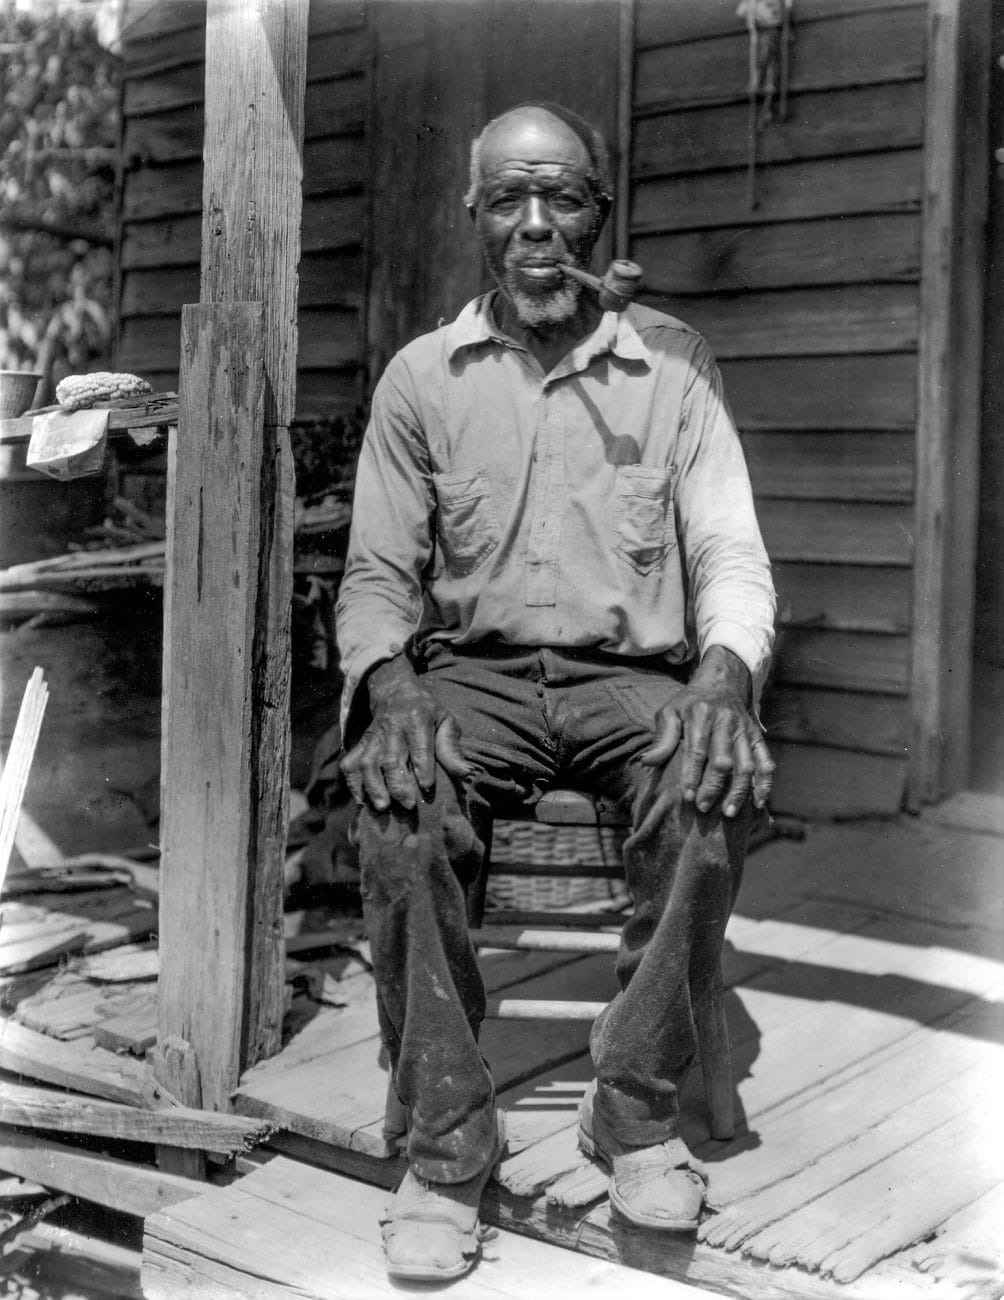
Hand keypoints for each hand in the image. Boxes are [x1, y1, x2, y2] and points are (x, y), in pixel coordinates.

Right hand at [340, 655, 472, 811]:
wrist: (395, 691)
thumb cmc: (427, 712)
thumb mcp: (445, 721)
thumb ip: (451, 748)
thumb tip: (465, 773)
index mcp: (417, 719)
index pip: (420, 747)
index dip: (423, 768)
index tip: (427, 787)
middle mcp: (392, 728)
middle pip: (391, 758)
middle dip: (398, 784)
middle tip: (408, 805)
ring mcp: (373, 736)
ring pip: (368, 762)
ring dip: (373, 786)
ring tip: (383, 807)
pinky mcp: (360, 744)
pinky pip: (350, 763)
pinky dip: (353, 782)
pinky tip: (362, 799)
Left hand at [640, 646, 773, 817]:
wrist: (721, 684)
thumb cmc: (688, 704)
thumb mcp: (669, 712)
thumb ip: (662, 738)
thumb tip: (646, 762)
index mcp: (701, 715)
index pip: (697, 750)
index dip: (692, 775)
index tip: (686, 797)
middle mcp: (726, 722)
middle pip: (723, 760)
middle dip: (714, 786)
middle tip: (704, 808)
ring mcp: (744, 730)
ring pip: (746, 764)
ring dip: (739, 790)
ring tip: (730, 813)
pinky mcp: (758, 736)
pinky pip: (765, 760)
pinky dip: (765, 782)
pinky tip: (759, 803)